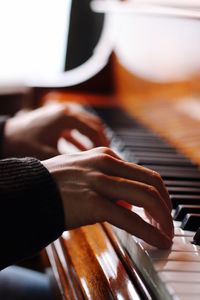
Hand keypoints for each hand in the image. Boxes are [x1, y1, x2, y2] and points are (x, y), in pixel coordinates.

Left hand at [2, 103, 108, 159]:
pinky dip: (81, 137)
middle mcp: (66, 111)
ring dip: (93, 138)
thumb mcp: (47, 154)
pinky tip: (83, 150)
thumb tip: (90, 169)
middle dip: (102, 141)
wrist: (4, 135)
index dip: (103, 145)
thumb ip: (70, 160)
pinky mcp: (56, 118)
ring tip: (99, 154)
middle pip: (93, 124)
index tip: (110, 158)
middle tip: (109, 156)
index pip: (94, 130)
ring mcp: (61, 113)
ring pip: (86, 124)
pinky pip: (75, 126)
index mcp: (66, 117)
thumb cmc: (22, 143)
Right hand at [42, 147, 172, 248]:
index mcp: (105, 155)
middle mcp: (106, 164)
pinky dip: (148, 231)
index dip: (159, 193)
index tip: (161, 209)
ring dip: (162, 218)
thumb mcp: (84, 171)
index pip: (145, 173)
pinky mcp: (93, 202)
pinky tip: (155, 240)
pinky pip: (129, 219)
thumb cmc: (55, 183)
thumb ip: (108, 181)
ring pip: (146, 197)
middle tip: (167, 222)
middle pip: (151, 183)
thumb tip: (128, 203)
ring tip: (164, 233)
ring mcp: (100, 182)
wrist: (28, 189)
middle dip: (165, 205)